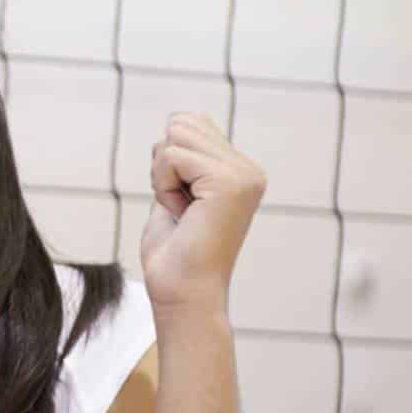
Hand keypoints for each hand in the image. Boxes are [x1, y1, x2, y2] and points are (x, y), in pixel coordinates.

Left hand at [140, 113, 263, 316]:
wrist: (182, 291)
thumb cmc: (172, 253)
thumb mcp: (176, 193)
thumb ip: (183, 159)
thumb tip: (177, 121)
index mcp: (240, 170)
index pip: (189, 123)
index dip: (167, 159)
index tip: (179, 199)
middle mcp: (249, 170)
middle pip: (182, 122)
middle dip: (163, 164)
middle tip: (178, 205)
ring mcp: (243, 175)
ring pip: (176, 135)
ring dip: (162, 175)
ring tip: (181, 209)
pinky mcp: (230, 182)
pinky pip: (172, 156)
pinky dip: (163, 186)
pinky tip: (182, 213)